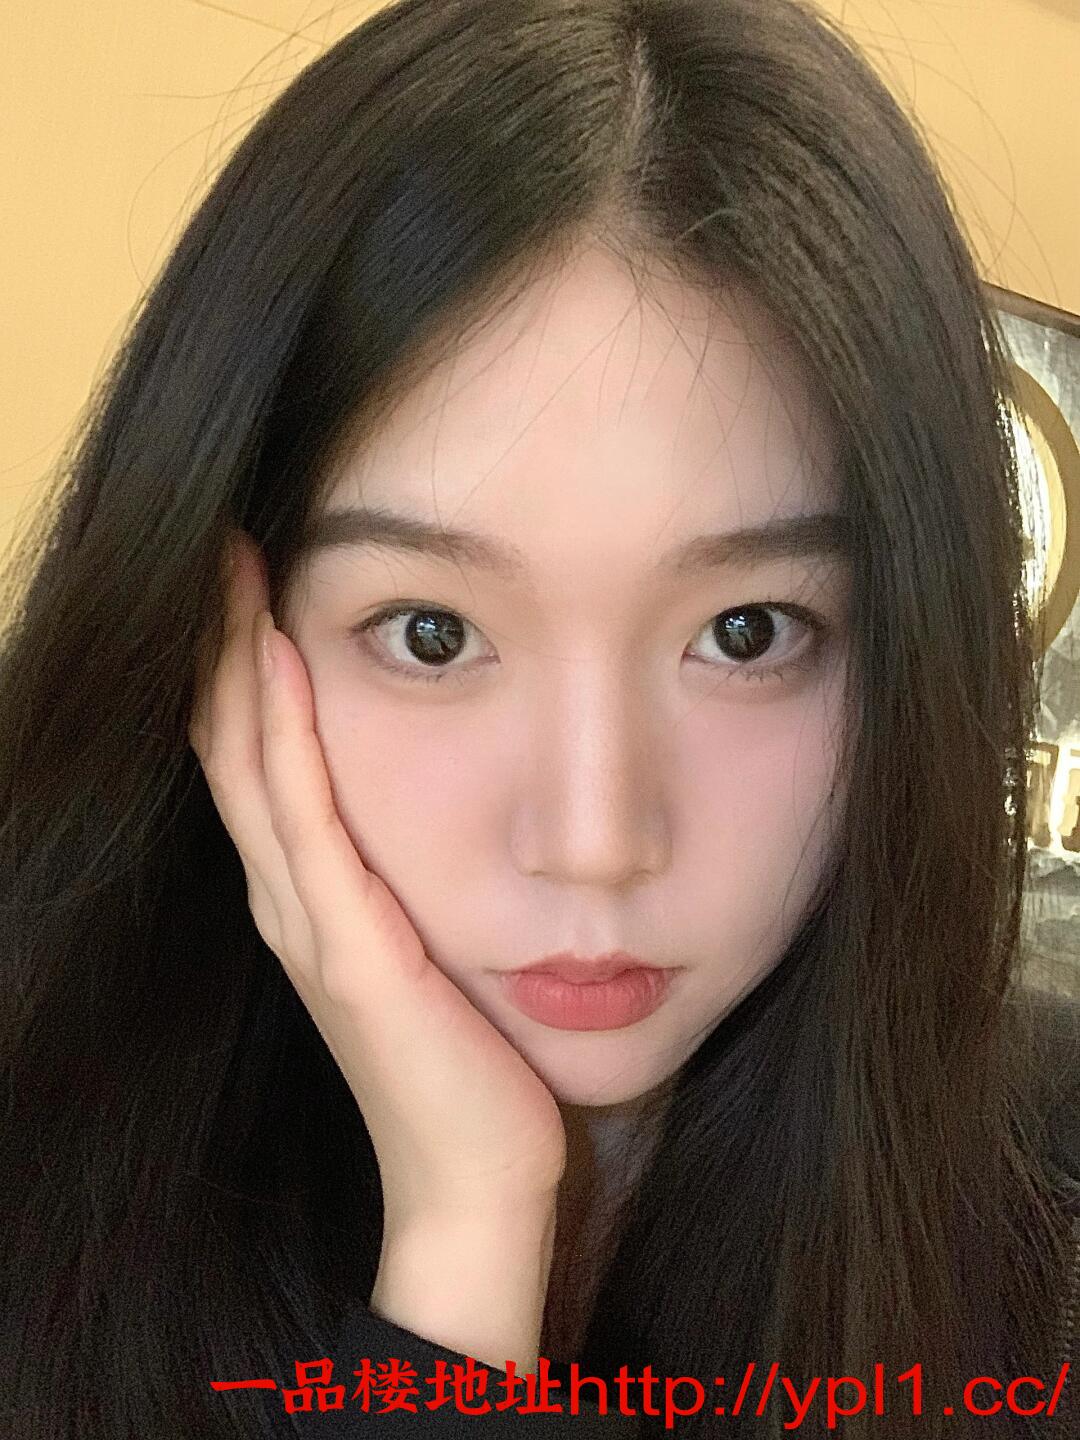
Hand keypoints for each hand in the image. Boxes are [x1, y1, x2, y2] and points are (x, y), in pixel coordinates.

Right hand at [188, 528, 566, 1224]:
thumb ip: (410, 884)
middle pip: (228, 744)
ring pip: (248, 764)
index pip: (254, 756)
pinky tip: (276, 657)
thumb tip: (449, 809)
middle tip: (222, 539)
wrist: (476, 1179)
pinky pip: (304, 817)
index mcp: (311, 897)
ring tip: (231, 565)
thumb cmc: (470, 1065)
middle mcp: (291, 900)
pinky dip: (282, 731)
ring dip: (232, 660)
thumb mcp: (432, 950)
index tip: (248, 573)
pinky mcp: (350, 946)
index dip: (236, 664)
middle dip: (218, 639)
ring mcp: (309, 922)